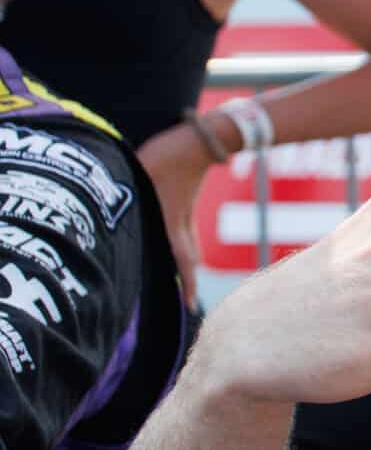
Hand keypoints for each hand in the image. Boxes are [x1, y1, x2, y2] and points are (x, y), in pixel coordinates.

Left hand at [131, 122, 212, 304]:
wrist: (197, 141)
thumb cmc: (164, 158)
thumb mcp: (135, 179)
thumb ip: (116, 200)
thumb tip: (93, 217)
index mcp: (172, 225)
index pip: (182, 264)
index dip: (187, 287)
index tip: (191, 308)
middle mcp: (181, 223)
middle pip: (187, 259)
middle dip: (188, 280)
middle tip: (188, 299)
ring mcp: (186, 212)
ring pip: (187, 245)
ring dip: (185, 262)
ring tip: (183, 274)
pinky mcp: (186, 201)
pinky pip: (184, 229)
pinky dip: (181, 241)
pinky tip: (172, 238)